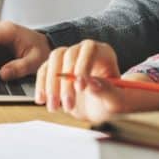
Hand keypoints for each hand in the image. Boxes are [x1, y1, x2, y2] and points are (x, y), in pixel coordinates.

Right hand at [35, 40, 158, 123]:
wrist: (101, 109)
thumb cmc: (113, 103)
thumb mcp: (117, 101)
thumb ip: (109, 91)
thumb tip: (92, 84)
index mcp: (103, 53)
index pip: (90, 49)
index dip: (83, 65)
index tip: (81, 88)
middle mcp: (85, 51)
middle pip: (69, 54)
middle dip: (66, 82)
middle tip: (68, 105)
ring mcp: (69, 58)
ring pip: (54, 61)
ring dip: (51, 85)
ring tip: (54, 108)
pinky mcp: (56, 68)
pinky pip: (44, 71)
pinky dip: (41, 85)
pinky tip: (42, 100)